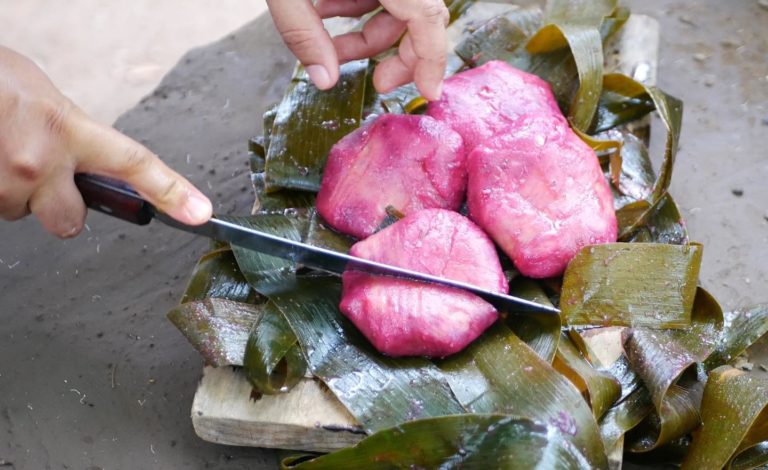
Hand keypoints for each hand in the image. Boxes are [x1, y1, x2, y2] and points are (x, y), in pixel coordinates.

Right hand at [0, 46, 211, 237]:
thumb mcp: (48, 102)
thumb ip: (73, 134)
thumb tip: (87, 160)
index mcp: (70, 130)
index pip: (134, 164)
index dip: (171, 191)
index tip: (200, 213)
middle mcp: (43, 162)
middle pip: (70, 222)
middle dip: (60, 207)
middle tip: (42, 178)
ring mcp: (8, 182)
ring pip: (22, 213)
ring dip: (15, 192)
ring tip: (1, 153)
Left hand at [267, 0, 448, 100]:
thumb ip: (303, 32)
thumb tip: (325, 81)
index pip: (428, 18)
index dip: (433, 59)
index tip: (430, 93)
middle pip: (419, 17)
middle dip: (399, 54)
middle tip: (377, 84)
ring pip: (398, 6)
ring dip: (368, 34)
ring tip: (329, 48)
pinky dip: (357, 8)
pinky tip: (323, 14)